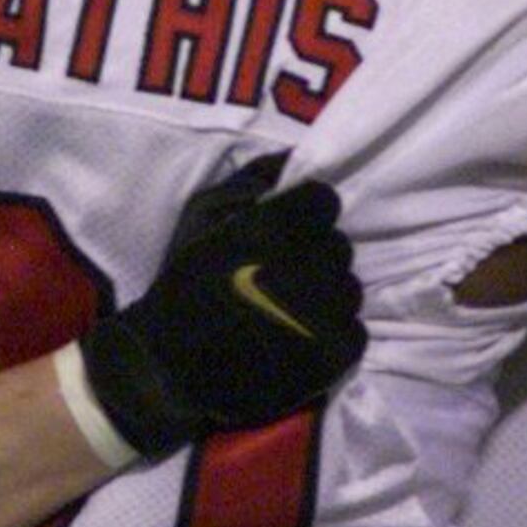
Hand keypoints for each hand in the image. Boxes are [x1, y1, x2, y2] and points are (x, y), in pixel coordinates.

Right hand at [78, 154, 366, 457]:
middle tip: (283, 275)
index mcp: (277, 227)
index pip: (325, 200)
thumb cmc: (182, 285)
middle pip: (338, 246)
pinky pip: (356, 330)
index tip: (285, 233)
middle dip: (314, 255)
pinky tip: (301, 339)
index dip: (305, 214)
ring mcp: (326, 314)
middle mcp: (309, 265)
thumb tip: (297, 158)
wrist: (171, 368)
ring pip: (349, 288)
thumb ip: (252, 179)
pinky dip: (334, 333)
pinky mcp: (335, 355)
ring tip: (291, 310)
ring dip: (326, 294)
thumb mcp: (201, 214)